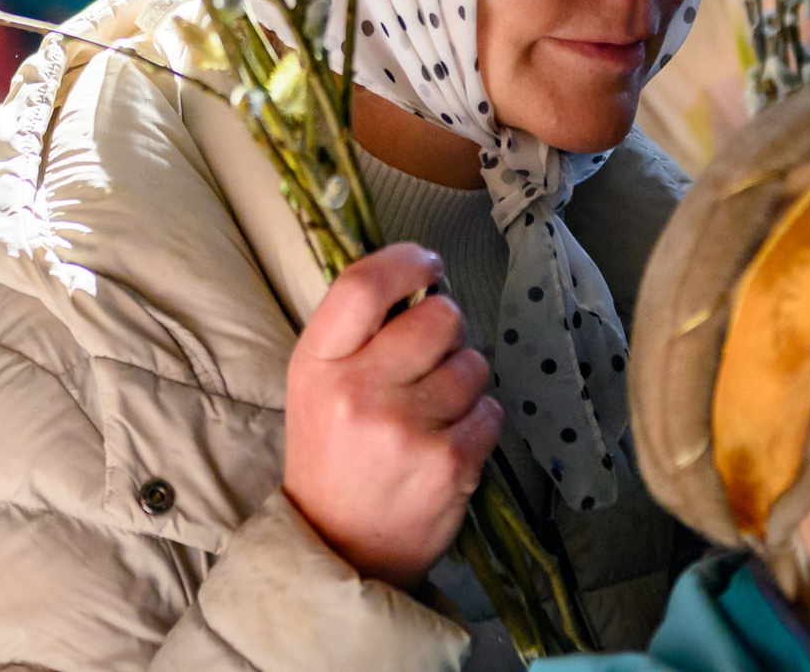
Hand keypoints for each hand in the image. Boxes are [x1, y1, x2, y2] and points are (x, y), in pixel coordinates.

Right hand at [283, 242, 501, 587]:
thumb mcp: (318, 383)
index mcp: (319, 362)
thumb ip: (358, 331)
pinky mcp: (449, 463)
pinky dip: (479, 422)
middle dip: (447, 330)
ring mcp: (407, 429)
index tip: (427, 265)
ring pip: (473, 363)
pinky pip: (491, 410)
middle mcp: (359, 391)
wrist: (339, 548)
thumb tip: (420, 276)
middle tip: (429, 360)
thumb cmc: (333, 453)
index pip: (363, 284)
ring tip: (434, 410)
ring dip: (464, 380)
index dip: (406, 261)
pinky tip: (449, 442)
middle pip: (440, 316)